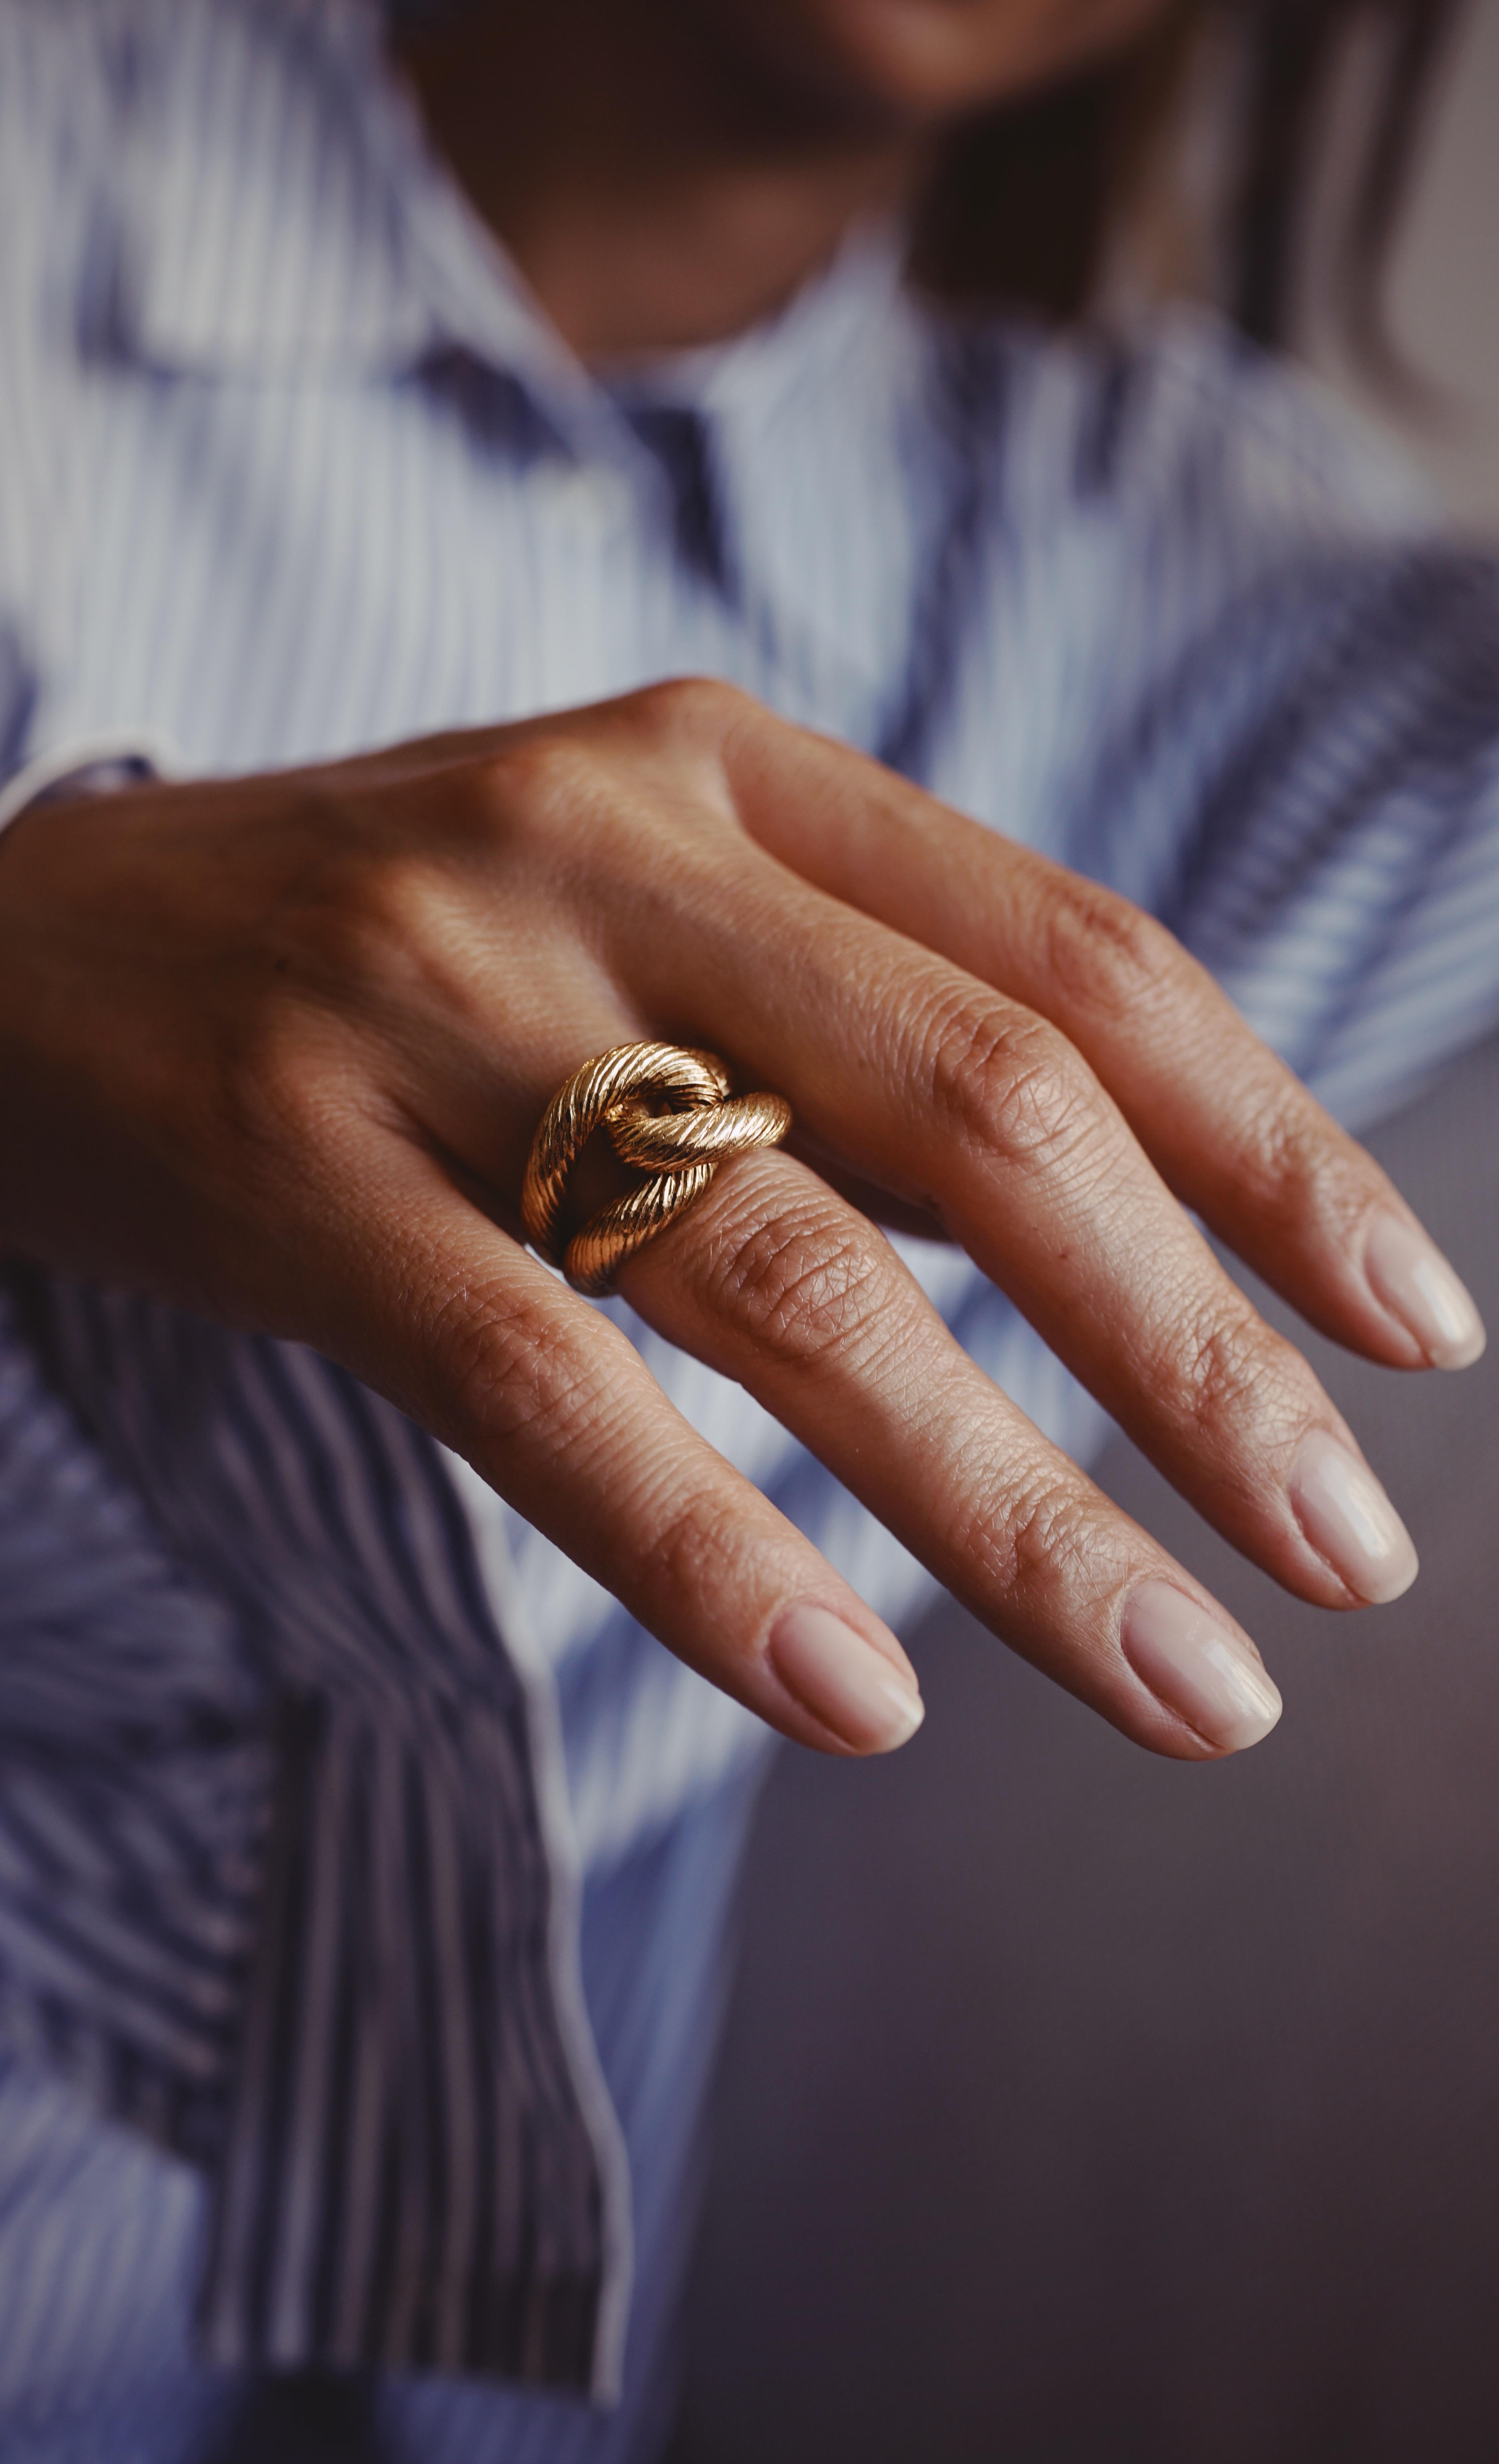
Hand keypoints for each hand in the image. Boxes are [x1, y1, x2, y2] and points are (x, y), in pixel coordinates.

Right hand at [0, 683, 1482, 1759]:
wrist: (19, 951)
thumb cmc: (389, 952)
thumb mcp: (633, 900)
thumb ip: (855, 1013)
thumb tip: (1138, 1233)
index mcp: (726, 764)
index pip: (1081, 960)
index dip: (1276, 1152)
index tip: (1409, 1330)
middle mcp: (603, 846)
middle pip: (991, 1120)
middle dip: (1200, 1358)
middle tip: (1348, 1552)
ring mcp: (439, 1006)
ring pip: (797, 1284)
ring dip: (1019, 1512)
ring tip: (1189, 1687)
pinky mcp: (295, 1173)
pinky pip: (552, 1392)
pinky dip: (720, 1559)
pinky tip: (860, 1695)